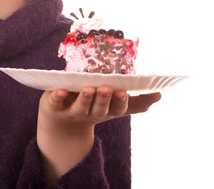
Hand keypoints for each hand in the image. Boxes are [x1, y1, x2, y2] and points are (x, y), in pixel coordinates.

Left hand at [40, 86, 161, 132]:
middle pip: (99, 109)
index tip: (124, 92)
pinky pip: (55, 102)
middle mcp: (90, 113)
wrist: (60, 124)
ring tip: (89, 89)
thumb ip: (134, 102)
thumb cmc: (90, 108)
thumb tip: (159, 95)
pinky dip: (58, 97)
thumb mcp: (112, 106)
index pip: (116, 109)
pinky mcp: (54, 106)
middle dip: (103, 99)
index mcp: (105, 111)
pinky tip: (60, 91)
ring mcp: (72, 111)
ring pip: (80, 107)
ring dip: (85, 98)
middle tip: (107, 88)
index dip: (120, 102)